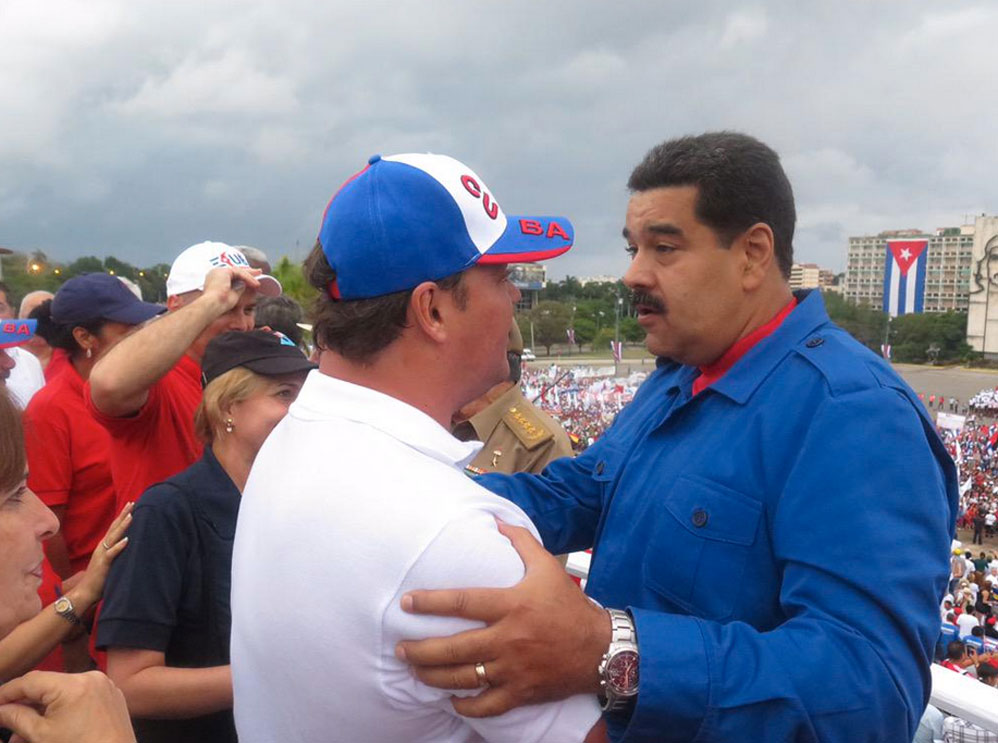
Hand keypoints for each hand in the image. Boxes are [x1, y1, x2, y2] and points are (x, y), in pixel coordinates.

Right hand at [0, 671, 134, 742]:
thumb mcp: (41, 736)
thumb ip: (16, 718)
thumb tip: (1, 709)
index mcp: (73, 684)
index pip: (30, 680)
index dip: (7, 692)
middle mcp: (90, 678)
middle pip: (46, 686)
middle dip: (23, 705)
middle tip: (6, 722)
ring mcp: (103, 685)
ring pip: (61, 693)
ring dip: (41, 711)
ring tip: (22, 735)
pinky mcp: (109, 695)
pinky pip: (78, 697)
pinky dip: (61, 710)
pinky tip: (47, 728)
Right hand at [70, 503, 131, 608]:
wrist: (85, 591)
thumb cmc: (99, 578)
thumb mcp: (109, 561)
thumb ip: (116, 553)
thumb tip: (128, 546)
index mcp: (104, 546)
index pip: (114, 527)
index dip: (122, 516)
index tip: (131, 505)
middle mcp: (102, 547)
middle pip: (114, 528)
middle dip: (123, 515)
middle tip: (132, 503)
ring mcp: (102, 554)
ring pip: (113, 537)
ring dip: (122, 526)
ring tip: (131, 516)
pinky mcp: (103, 564)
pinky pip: (112, 554)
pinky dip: (119, 546)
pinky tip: (126, 540)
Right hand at [200, 266, 261, 311]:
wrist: (213, 305)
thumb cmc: (220, 305)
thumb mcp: (232, 295)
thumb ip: (237, 289)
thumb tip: (244, 285)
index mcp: (215, 279)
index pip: (232, 275)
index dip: (243, 276)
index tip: (252, 279)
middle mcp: (216, 273)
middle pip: (235, 270)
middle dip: (249, 271)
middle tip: (259, 272)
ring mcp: (219, 271)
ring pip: (238, 271)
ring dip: (250, 277)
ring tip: (258, 284)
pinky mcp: (223, 271)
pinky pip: (239, 273)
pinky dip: (248, 278)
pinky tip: (255, 284)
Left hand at [396, 521, 610, 716]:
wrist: (601, 648)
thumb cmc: (570, 606)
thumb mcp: (547, 567)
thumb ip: (521, 542)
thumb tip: (497, 521)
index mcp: (511, 605)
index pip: (462, 602)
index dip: (431, 602)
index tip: (407, 603)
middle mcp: (508, 638)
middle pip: (454, 648)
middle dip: (421, 650)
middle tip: (401, 648)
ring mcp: (514, 669)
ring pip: (464, 678)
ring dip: (434, 677)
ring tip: (415, 671)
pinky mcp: (522, 692)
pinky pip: (487, 705)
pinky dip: (466, 705)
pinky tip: (452, 700)